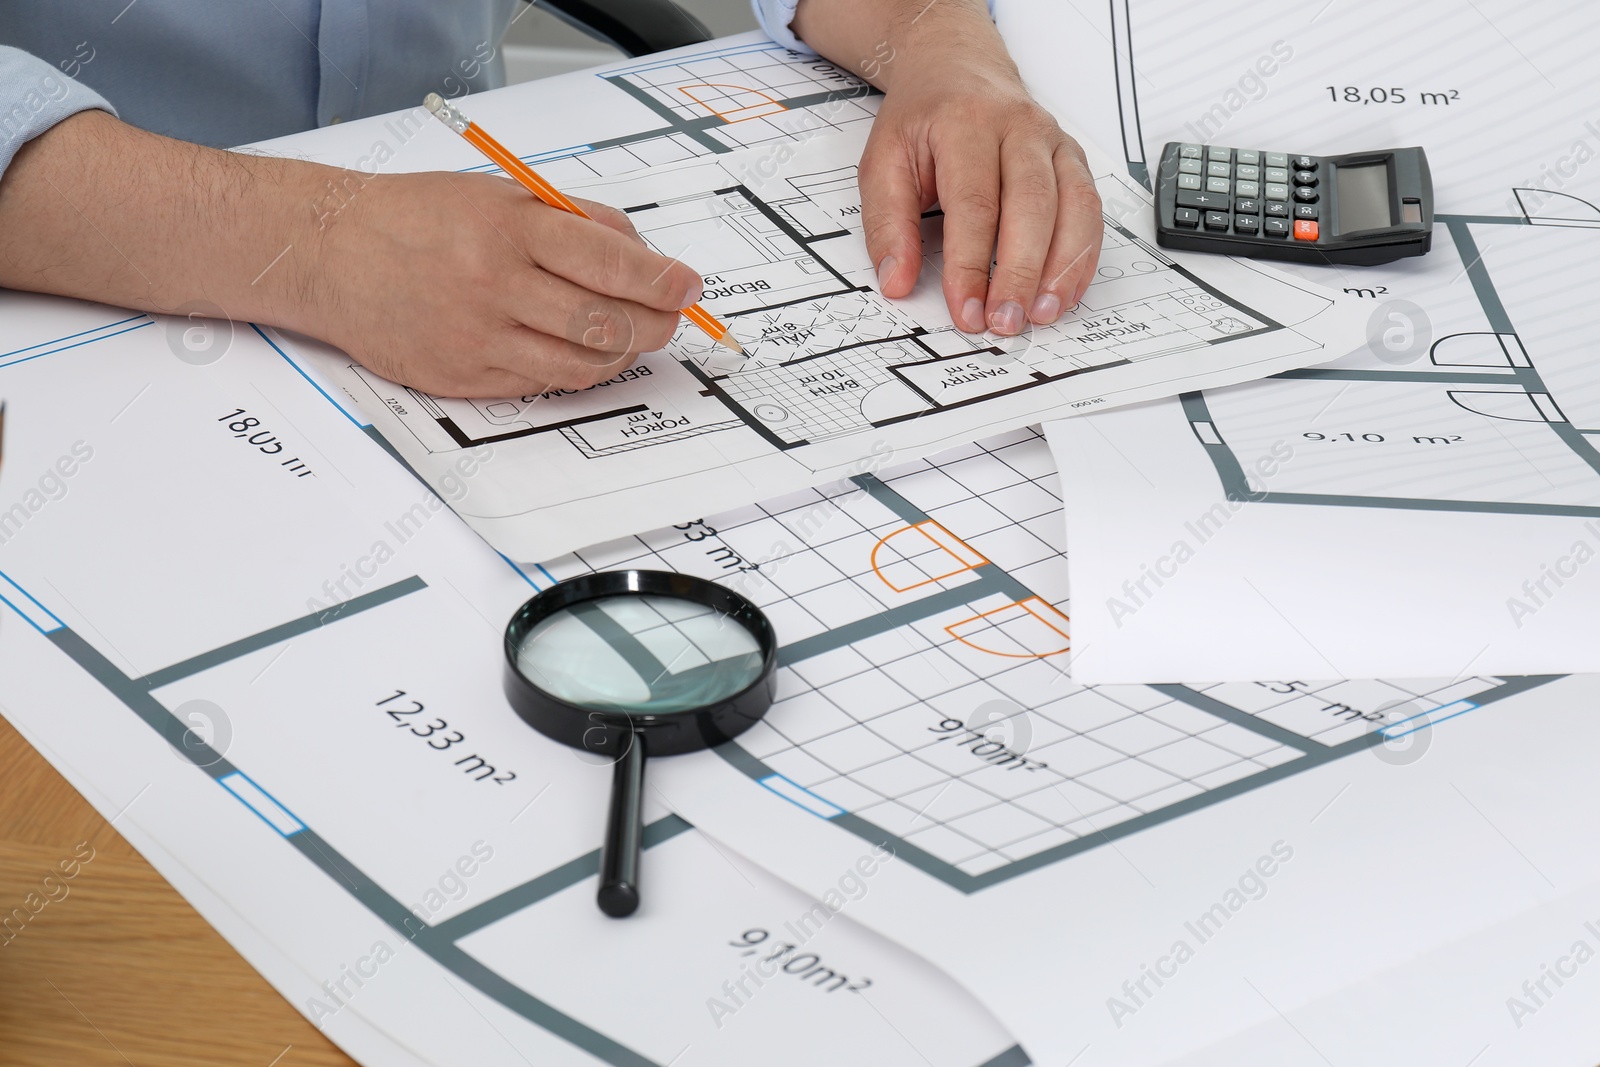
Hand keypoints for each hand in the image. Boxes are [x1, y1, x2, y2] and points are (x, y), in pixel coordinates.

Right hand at [308, 175, 703, 396]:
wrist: (331, 254)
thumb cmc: (416, 219)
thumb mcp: (497, 195)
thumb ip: (570, 220)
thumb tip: (639, 252)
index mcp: (510, 226)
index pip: (610, 260)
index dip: (662, 280)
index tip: (689, 287)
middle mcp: (497, 282)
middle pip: (607, 321)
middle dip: (655, 324)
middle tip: (671, 318)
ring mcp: (481, 335)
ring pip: (583, 361)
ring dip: (622, 353)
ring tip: (631, 336)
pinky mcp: (466, 375)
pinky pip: (545, 382)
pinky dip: (578, 370)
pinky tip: (583, 351)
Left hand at [856, 47, 1101, 335]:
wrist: (956, 68)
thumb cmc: (924, 118)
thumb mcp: (883, 162)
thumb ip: (887, 224)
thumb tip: (897, 280)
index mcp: (968, 123)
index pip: (975, 204)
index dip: (971, 264)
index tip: (965, 309)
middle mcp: (1020, 128)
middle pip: (1031, 206)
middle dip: (1020, 272)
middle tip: (1006, 321)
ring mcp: (1054, 142)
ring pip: (1073, 207)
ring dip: (1061, 268)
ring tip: (1041, 314)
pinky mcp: (1074, 160)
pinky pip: (1090, 210)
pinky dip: (1082, 256)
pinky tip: (1064, 292)